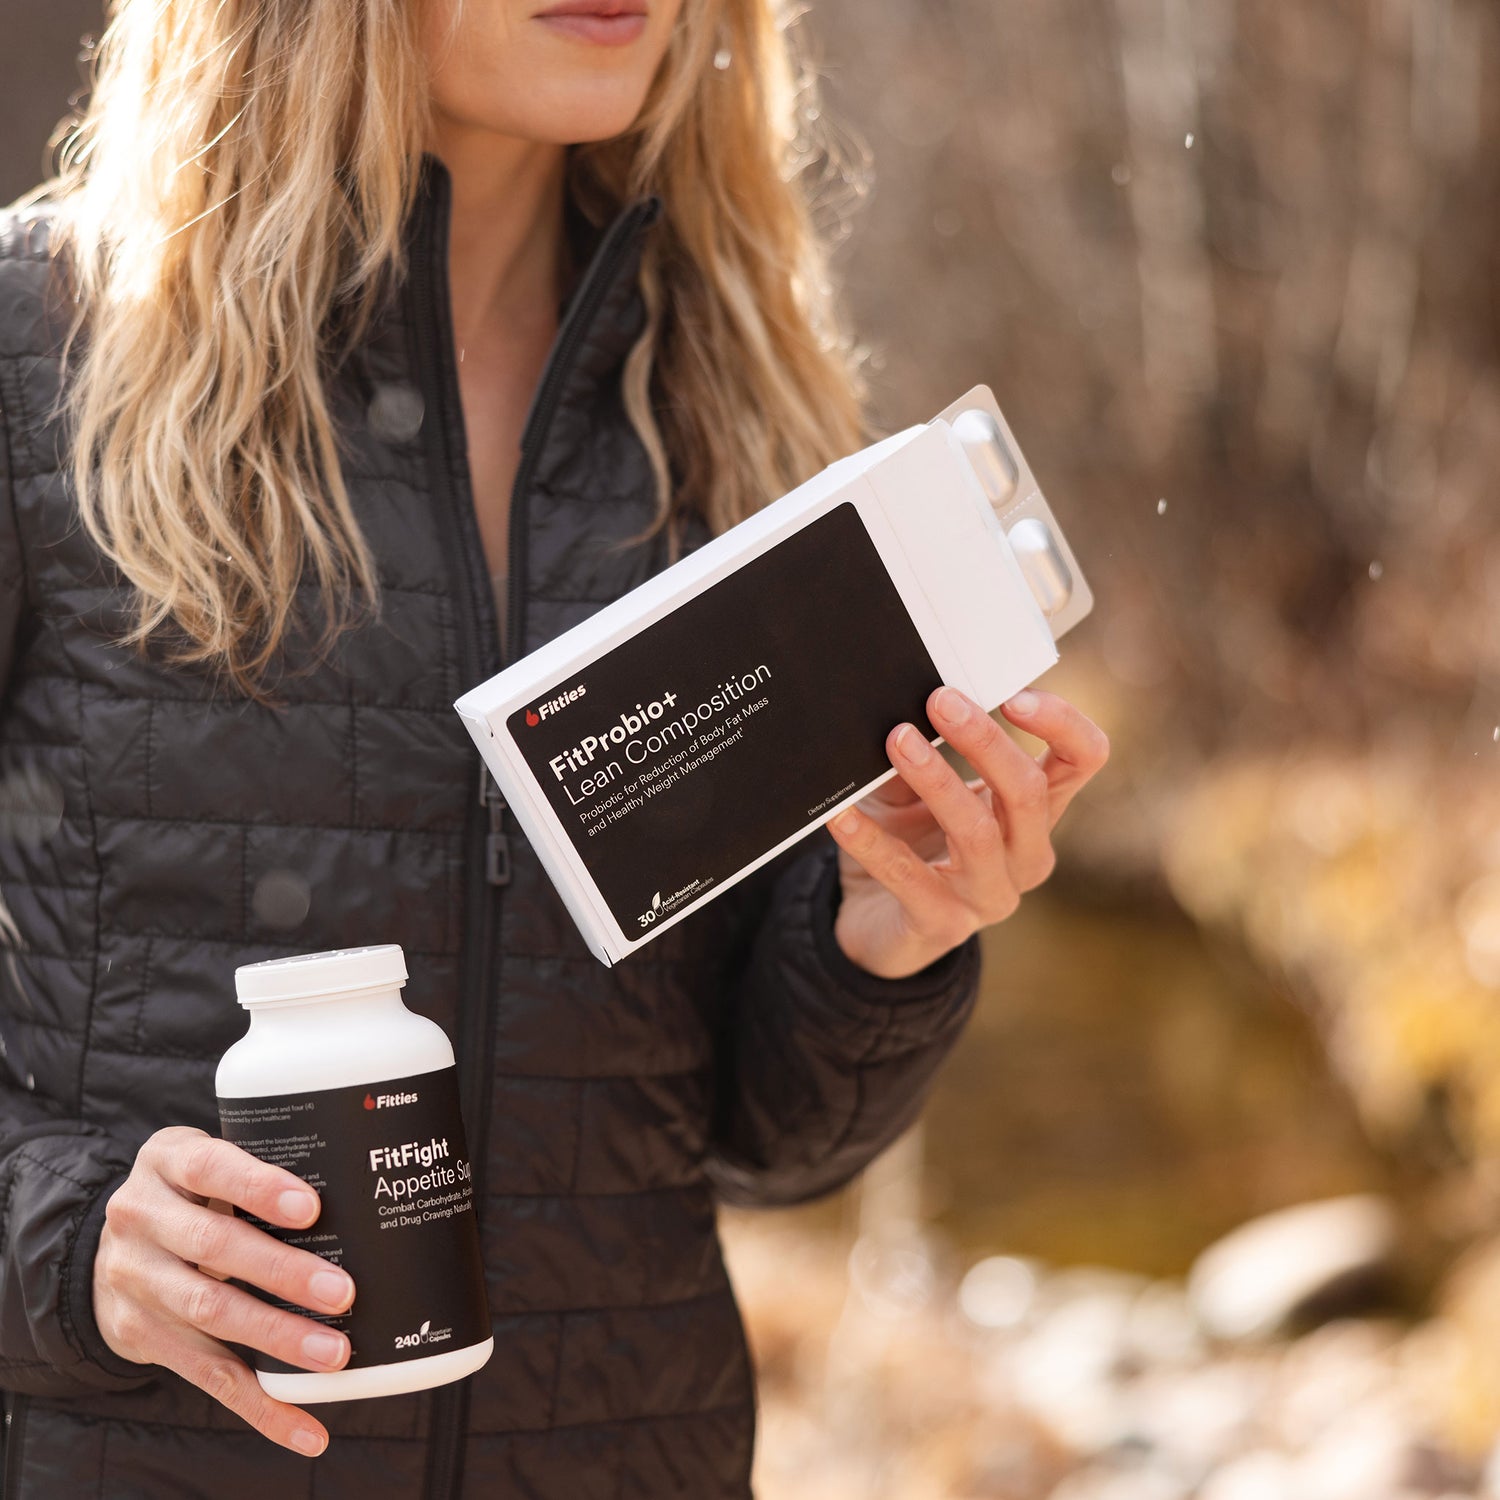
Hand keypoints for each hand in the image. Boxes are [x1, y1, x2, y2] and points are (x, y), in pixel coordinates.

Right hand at [94, 1126, 356, 1457]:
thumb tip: (366, 1193)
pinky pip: (206, 1376)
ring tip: (335, 1356)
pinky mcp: (143, 1337)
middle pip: (213, 1247)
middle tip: (344, 1292)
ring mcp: (137, 1281)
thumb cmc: (192, 1193)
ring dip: (277, 1338)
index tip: (312, 1208)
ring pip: (211, 1314)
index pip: (210, 1168)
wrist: (103, 1246)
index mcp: (166, 1161)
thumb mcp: (207, 1162)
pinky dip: (261, 1408)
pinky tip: (308, 1430)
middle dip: (283, 1273)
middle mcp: (141, 1219)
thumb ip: (262, 1168)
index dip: (259, 1187)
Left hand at [826, 685, 1107, 978]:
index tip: (1015, 694)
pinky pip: (907, 877)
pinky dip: (872, 841)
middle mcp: (1026, 856)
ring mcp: (989, 896)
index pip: (1083, 759)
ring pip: (977, 832)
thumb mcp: (921, 785)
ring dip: (936, 779)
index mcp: (1034, 812)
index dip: (1062, 723)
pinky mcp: (943, 924)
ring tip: (898, 740)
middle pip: (1028, 792)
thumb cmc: (910, 839)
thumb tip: (904, 689)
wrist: (876, 918)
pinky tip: (842, 814)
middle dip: (984, 741)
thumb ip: (926, 744)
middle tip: (940, 701)